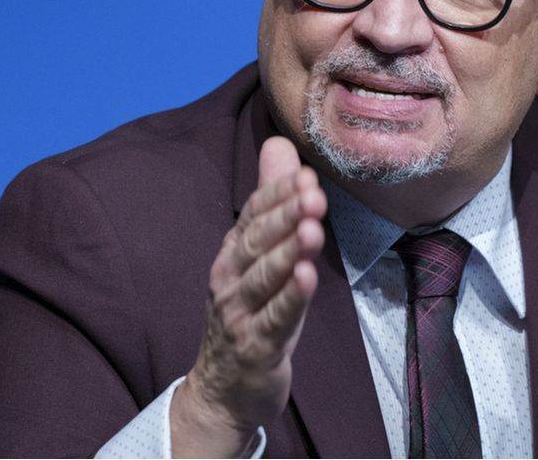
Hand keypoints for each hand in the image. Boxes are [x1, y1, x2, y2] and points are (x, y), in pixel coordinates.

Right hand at [170, 136, 326, 456]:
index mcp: (233, 255)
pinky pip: (275, 319)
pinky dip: (290, 298)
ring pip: (265, 278)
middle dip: (284, 215)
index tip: (305, 174)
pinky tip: (306, 278)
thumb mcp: (260, 256)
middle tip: (312, 193)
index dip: (277, 194)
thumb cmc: (251, 313)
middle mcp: (230, 279)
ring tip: (311, 230)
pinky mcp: (256, 347)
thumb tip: (279, 145)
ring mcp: (240, 314)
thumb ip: (271, 201)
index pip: (252, 215)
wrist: (224, 391)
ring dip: (287, 252)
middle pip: (257, 242)